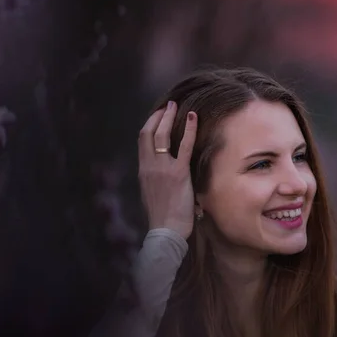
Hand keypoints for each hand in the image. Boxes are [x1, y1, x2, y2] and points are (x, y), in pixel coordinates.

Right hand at [138, 101, 197, 238]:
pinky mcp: (178, 173)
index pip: (142, 141)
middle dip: (158, 116)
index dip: (149, 125)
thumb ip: (158, 179)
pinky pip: (184, 146)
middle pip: (148, 133)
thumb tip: (166, 172)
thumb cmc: (163, 218)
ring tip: (176, 106)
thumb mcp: (154, 194)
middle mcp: (149, 166)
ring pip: (162, 135)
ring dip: (169, 117)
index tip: (157, 116)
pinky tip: (193, 117)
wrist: (165, 231)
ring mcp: (162, 168)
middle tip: (167, 106)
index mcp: (143, 171)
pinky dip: (189, 129)